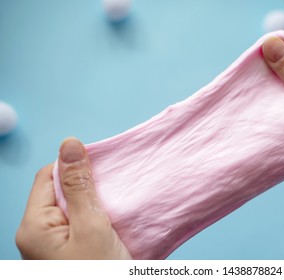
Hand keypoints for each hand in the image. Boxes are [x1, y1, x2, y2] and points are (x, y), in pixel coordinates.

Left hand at [16, 138, 130, 258]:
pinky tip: (114, 220)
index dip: (74, 168)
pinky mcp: (70, 251)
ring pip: (74, 207)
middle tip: (112, 191)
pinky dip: (99, 217)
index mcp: (34, 226)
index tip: (102, 170)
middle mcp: (39, 234)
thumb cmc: (100, 273)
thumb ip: (80, 185)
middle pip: (60, 191)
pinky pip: (82, 223)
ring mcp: (54, 245)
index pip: (48, 177)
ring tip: (115, 205)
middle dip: (88, 186)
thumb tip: (70, 144)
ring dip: (96, 202)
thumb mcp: (92, 227)